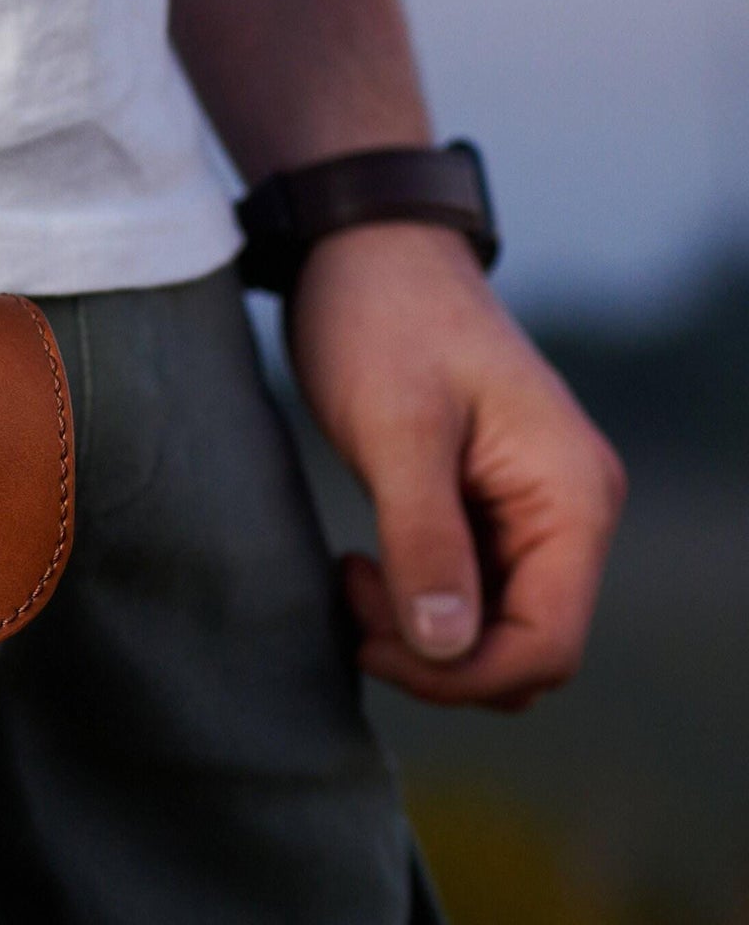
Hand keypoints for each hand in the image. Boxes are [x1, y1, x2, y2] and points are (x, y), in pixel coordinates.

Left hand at [287, 222, 625, 709]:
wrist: (365, 251)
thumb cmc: (382, 320)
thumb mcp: (396, 429)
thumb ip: (425, 537)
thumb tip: (447, 645)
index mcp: (573, 496)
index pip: (548, 645)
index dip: (462, 673)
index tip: (371, 640)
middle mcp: (569, 513)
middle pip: (525, 650)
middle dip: (436, 656)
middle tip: (351, 596)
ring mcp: (529, 513)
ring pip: (492, 628)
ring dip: (421, 633)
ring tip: (351, 574)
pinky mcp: (483, 508)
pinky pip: (466, 591)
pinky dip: (415, 599)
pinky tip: (361, 566)